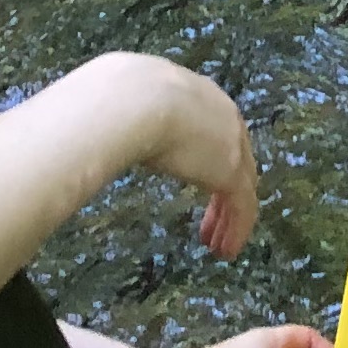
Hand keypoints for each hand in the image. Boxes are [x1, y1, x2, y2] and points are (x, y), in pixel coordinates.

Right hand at [66, 53, 258, 255]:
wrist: (134, 99)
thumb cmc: (120, 98)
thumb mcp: (128, 103)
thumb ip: (129, 118)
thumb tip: (104, 128)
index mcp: (198, 96)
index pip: (212, 132)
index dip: (206, 160)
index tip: (196, 182)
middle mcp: (223, 116)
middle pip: (232, 160)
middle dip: (222, 192)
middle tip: (212, 221)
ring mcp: (231, 145)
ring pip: (241, 187)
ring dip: (229, 218)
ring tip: (219, 245)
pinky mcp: (233, 172)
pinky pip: (243, 207)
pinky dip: (237, 230)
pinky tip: (226, 251)